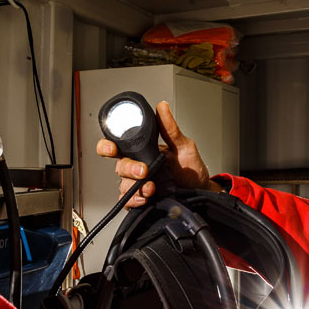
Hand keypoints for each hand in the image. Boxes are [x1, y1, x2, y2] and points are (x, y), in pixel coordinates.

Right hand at [96, 101, 220, 207]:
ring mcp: (139, 183)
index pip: (118, 145)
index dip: (108, 145)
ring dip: (134, 186)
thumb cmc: (192, 170)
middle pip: (119, 165)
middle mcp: (137, 165)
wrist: (200, 191)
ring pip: (123, 184)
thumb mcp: (184, 146)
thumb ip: (170, 129)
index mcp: (143, 150)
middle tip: (143, 170)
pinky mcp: (141, 199)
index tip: (112, 148)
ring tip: (151, 188)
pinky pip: (128, 201)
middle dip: (128, 168)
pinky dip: (134, 200)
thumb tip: (162, 107)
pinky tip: (144, 199)